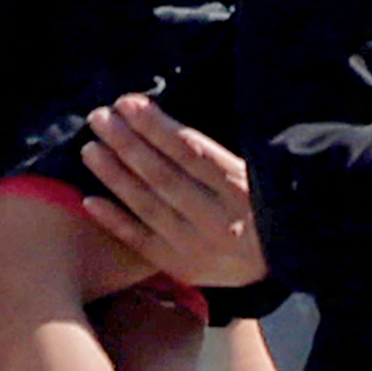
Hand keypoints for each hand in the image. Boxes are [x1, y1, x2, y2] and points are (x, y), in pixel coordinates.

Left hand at [76, 91, 261, 289]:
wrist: (282, 260)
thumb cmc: (260, 204)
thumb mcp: (251, 173)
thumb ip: (210, 155)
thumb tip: (157, 122)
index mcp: (239, 189)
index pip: (190, 151)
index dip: (155, 126)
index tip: (128, 103)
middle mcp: (217, 218)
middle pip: (162, 175)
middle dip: (126, 142)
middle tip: (99, 117)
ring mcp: (197, 246)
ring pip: (147, 205)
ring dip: (114, 175)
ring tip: (90, 148)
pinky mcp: (182, 267)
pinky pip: (140, 242)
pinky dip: (113, 221)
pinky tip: (89, 199)